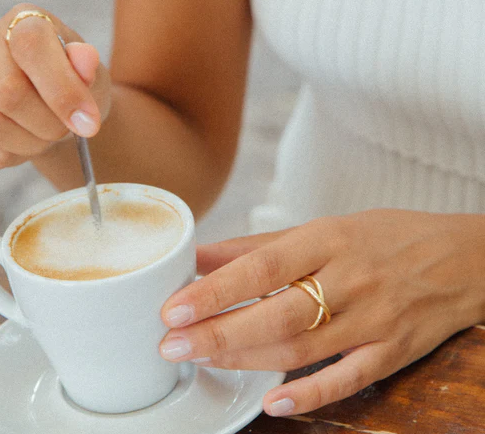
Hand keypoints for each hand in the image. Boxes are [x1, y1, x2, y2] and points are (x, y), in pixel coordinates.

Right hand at [0, 3, 110, 168]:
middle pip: (8, 94)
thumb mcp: (92, 77)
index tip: (87, 121)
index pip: (31, 47)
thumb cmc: (74, 88)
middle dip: (49, 124)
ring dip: (30, 143)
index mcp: (21, 22)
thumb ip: (88, 69)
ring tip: (45, 134)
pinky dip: (13, 156)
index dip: (62, 91)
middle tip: (67, 129)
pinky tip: (24, 141)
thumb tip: (84, 59)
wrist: (54, 111)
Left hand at [159, 210, 484, 415]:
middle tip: (173, 344)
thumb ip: (257, 245)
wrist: (461, 257)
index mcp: (328, 240)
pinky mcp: (392, 351)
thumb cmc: (384, 238)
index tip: (175, 308)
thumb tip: (201, 256)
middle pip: (277, 314)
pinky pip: (350, 378)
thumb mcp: (322, 228)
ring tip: (204, 360)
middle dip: (219, 332)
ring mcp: (374, 318)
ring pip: (303, 348)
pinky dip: (311, 394)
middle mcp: (351, 279)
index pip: (262, 266)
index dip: (216, 290)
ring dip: (248, 359)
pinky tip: (273, 402)